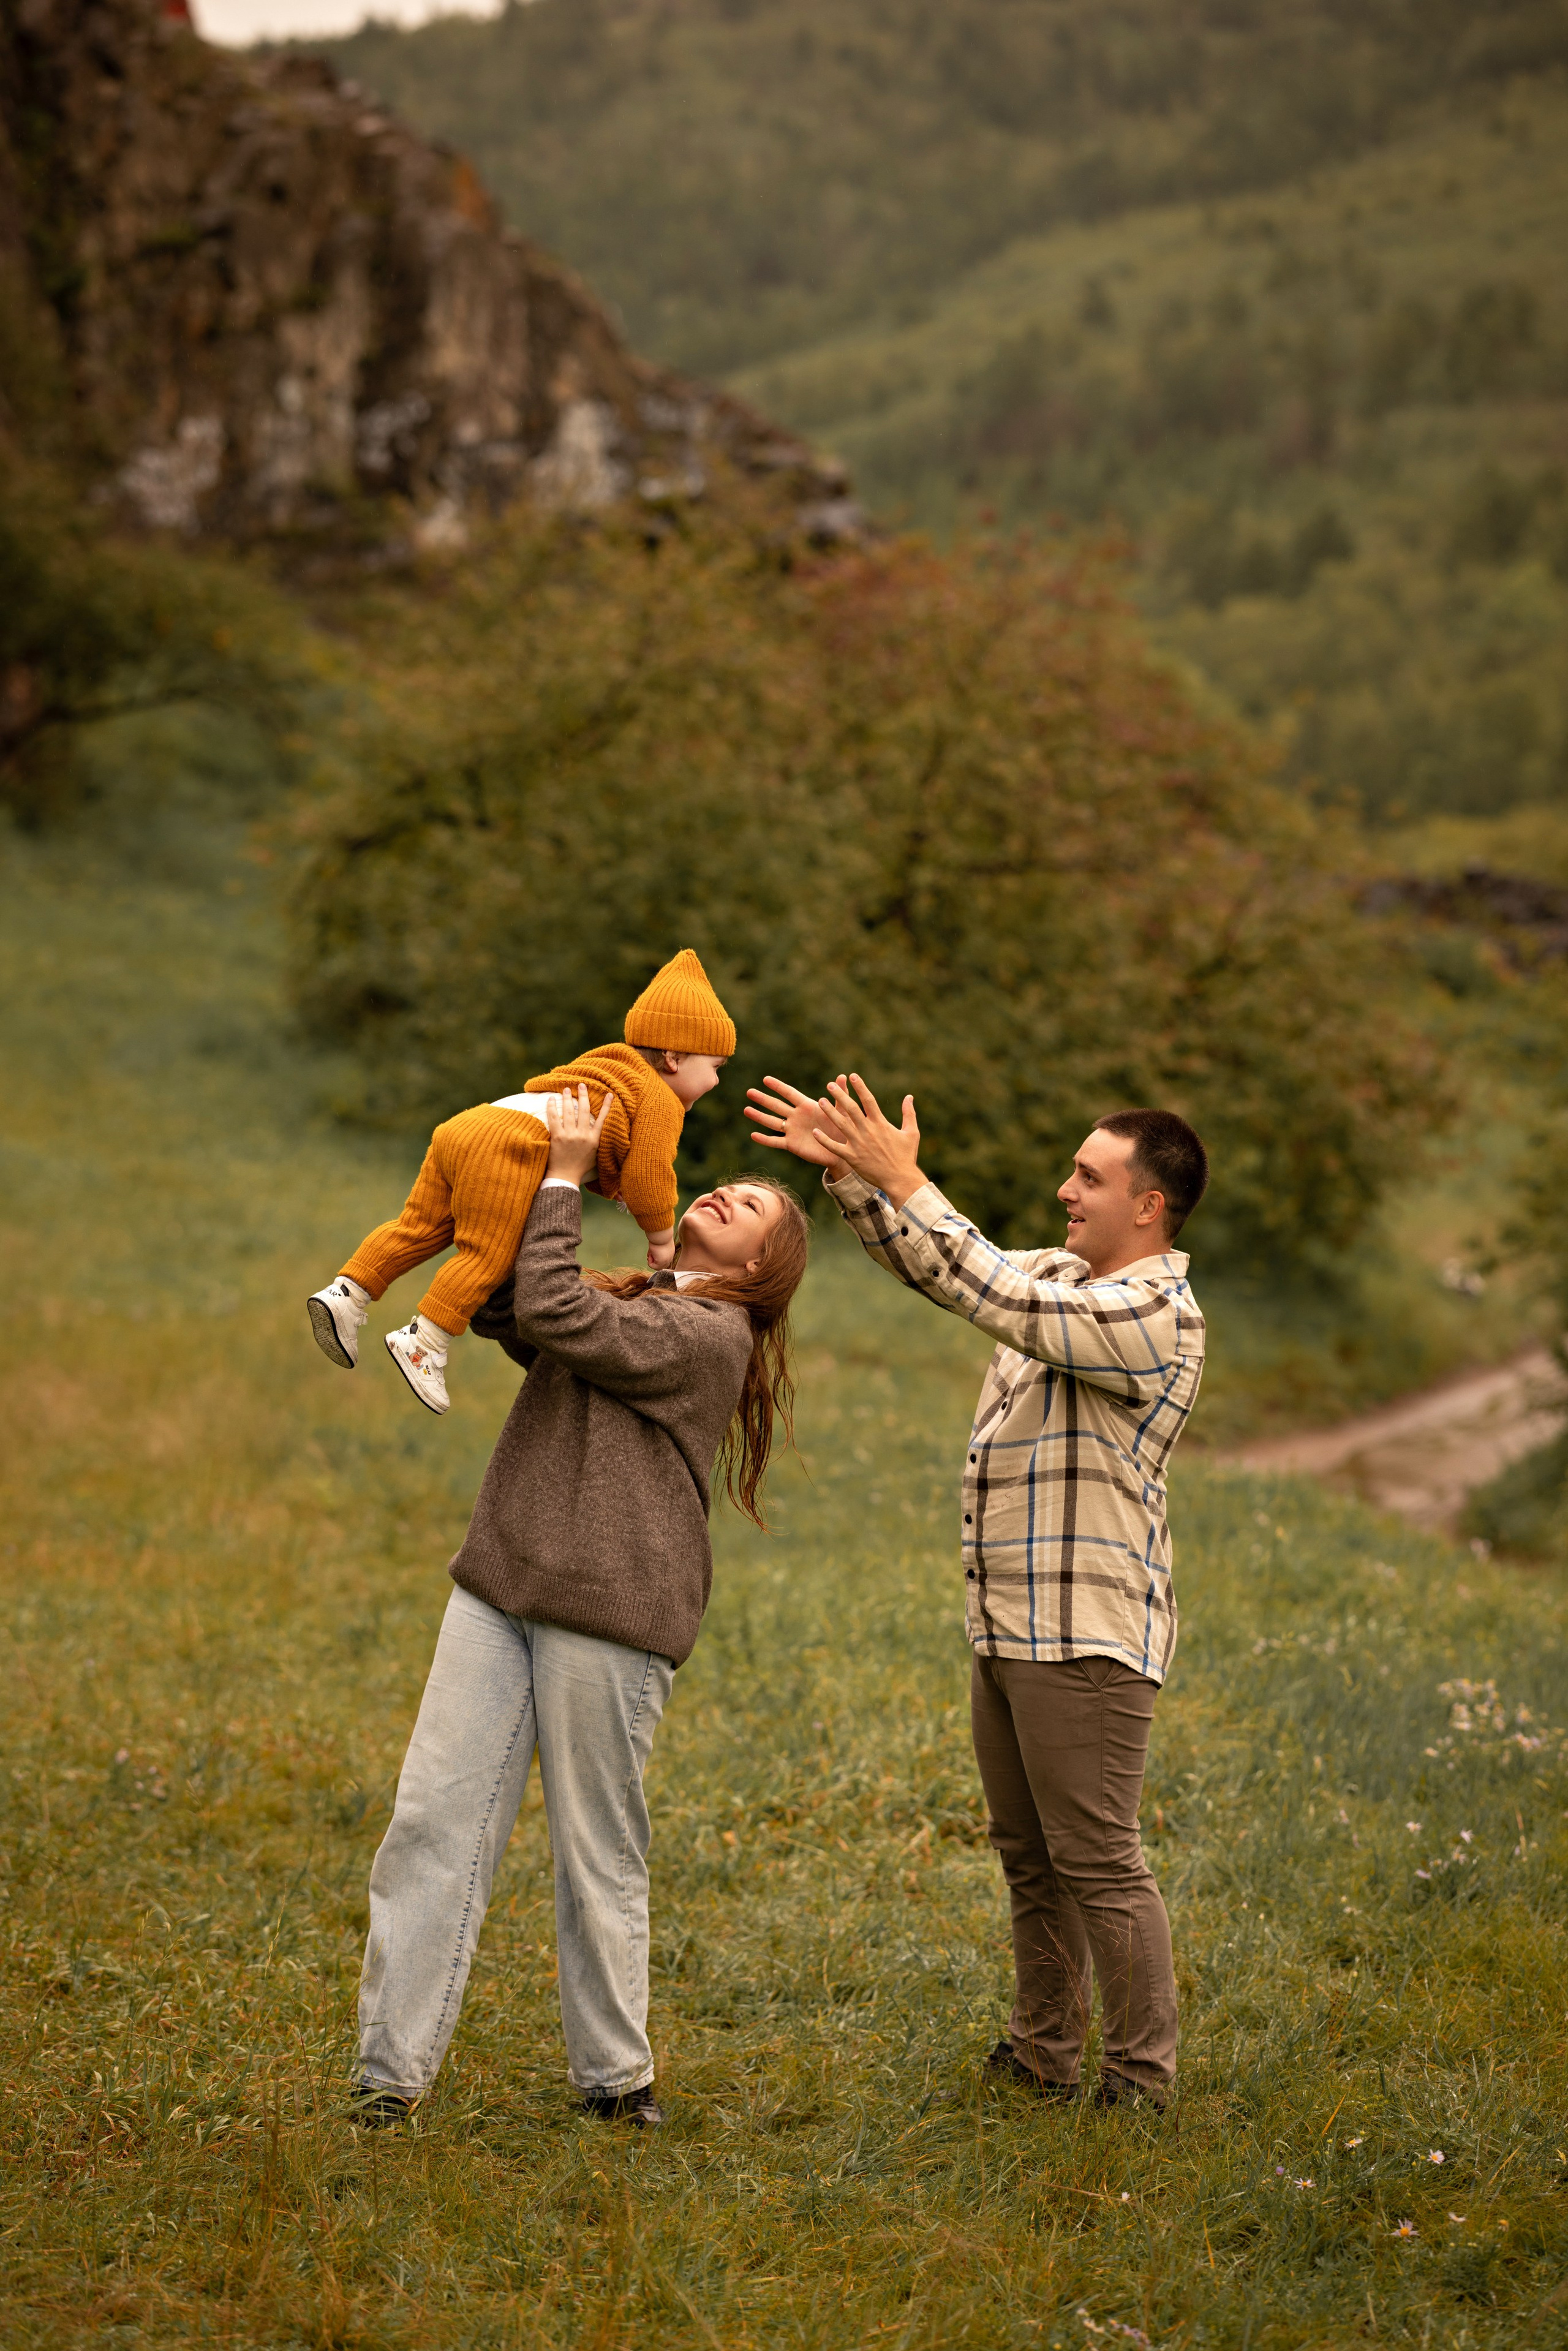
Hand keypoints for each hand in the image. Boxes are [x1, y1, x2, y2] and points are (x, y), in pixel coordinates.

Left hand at [544, 1083, 608, 1185]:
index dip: (607, 1106)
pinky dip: (552, 1107)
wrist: (565, 1177)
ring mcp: (570, 1135)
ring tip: (566, 1088)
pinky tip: (551, 1099)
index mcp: (594, 1140)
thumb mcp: (595, 1155)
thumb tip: (601, 1131)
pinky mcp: (557, 1137)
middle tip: (581, 1084)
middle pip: (585, 1110)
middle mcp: (583, 1135)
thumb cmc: (580, 1168)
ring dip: (568, 1098)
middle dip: (584, 1095)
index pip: (602, 1119)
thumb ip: (597, 1142)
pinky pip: (554, 1118)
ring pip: (570, 1111)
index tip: (609, 1094)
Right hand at [646, 1229, 676, 1268]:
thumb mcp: (659, 1244)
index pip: (663, 1259)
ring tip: (651, 1253)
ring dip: (651, 1260)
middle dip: (654, 1260)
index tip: (652, 1252)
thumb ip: (656, 1250)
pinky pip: (654, 1267)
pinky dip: (650, 1262)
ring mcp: (666, 1261)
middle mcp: (670, 1257)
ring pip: (657, 1266)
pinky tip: (650, 1255)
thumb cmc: (660, 1236)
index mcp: (670, 1252)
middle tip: (650, 1255)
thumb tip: (650, 1255)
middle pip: (660, 1264)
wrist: (662, 1235)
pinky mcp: (661, 1262)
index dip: (656, 1257)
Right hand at [745, 1075, 849, 1175]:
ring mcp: (793, 1131)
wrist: (841, 1151)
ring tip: (746, 1110)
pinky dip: (765, 1139)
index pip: (790, 1094)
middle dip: (763, 1099)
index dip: (778, 1087)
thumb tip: (843, 1076)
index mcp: (807, 1106)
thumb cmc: (842, 1129)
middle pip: (776, 1106)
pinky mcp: (792, 1145)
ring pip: (772, 1122)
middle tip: (749, 1092)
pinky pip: (776, 1141)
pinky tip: (753, 1135)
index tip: (766, 1079)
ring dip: (759, 1116)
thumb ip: (840, 1095)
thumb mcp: (842, 1111)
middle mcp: (797, 1117)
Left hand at [811, 1073, 925, 1207]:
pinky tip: (815, 1132)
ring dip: (830, 1112)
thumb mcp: (912, 1133)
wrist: (900, 1179)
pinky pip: (835, 1147)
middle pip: (851, 1109)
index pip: (868, 1100)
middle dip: (840, 1095)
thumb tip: (909, 1096)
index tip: (852, 1076)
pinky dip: (824, 1140)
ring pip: (841, 1124)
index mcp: (880, 1123)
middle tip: (830, 1085)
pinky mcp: (852, 1157)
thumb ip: (909, 1113)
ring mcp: (858, 1144)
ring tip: (821, 1101)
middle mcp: (868, 1131)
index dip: (860, 1087)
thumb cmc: (907, 1156)